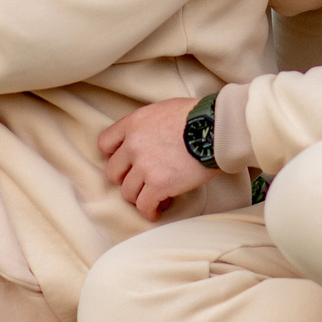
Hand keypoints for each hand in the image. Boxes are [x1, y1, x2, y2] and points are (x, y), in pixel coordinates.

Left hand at [99, 96, 211, 220]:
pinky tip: (159, 210)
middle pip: (113, 172)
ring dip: (140, 197)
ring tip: (156, 197)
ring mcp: (144, 166)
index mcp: (133, 124)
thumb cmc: (199, 116)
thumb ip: (150, 125)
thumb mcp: (165, 110)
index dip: (114, 157)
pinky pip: (145, 206)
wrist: (216, 127)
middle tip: (142, 183)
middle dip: (127, 180)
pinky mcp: (158, 184)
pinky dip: (151, 211)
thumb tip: (154, 138)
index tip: (125, 164)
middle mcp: (133, 145)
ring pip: (127, 192)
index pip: (105, 144)